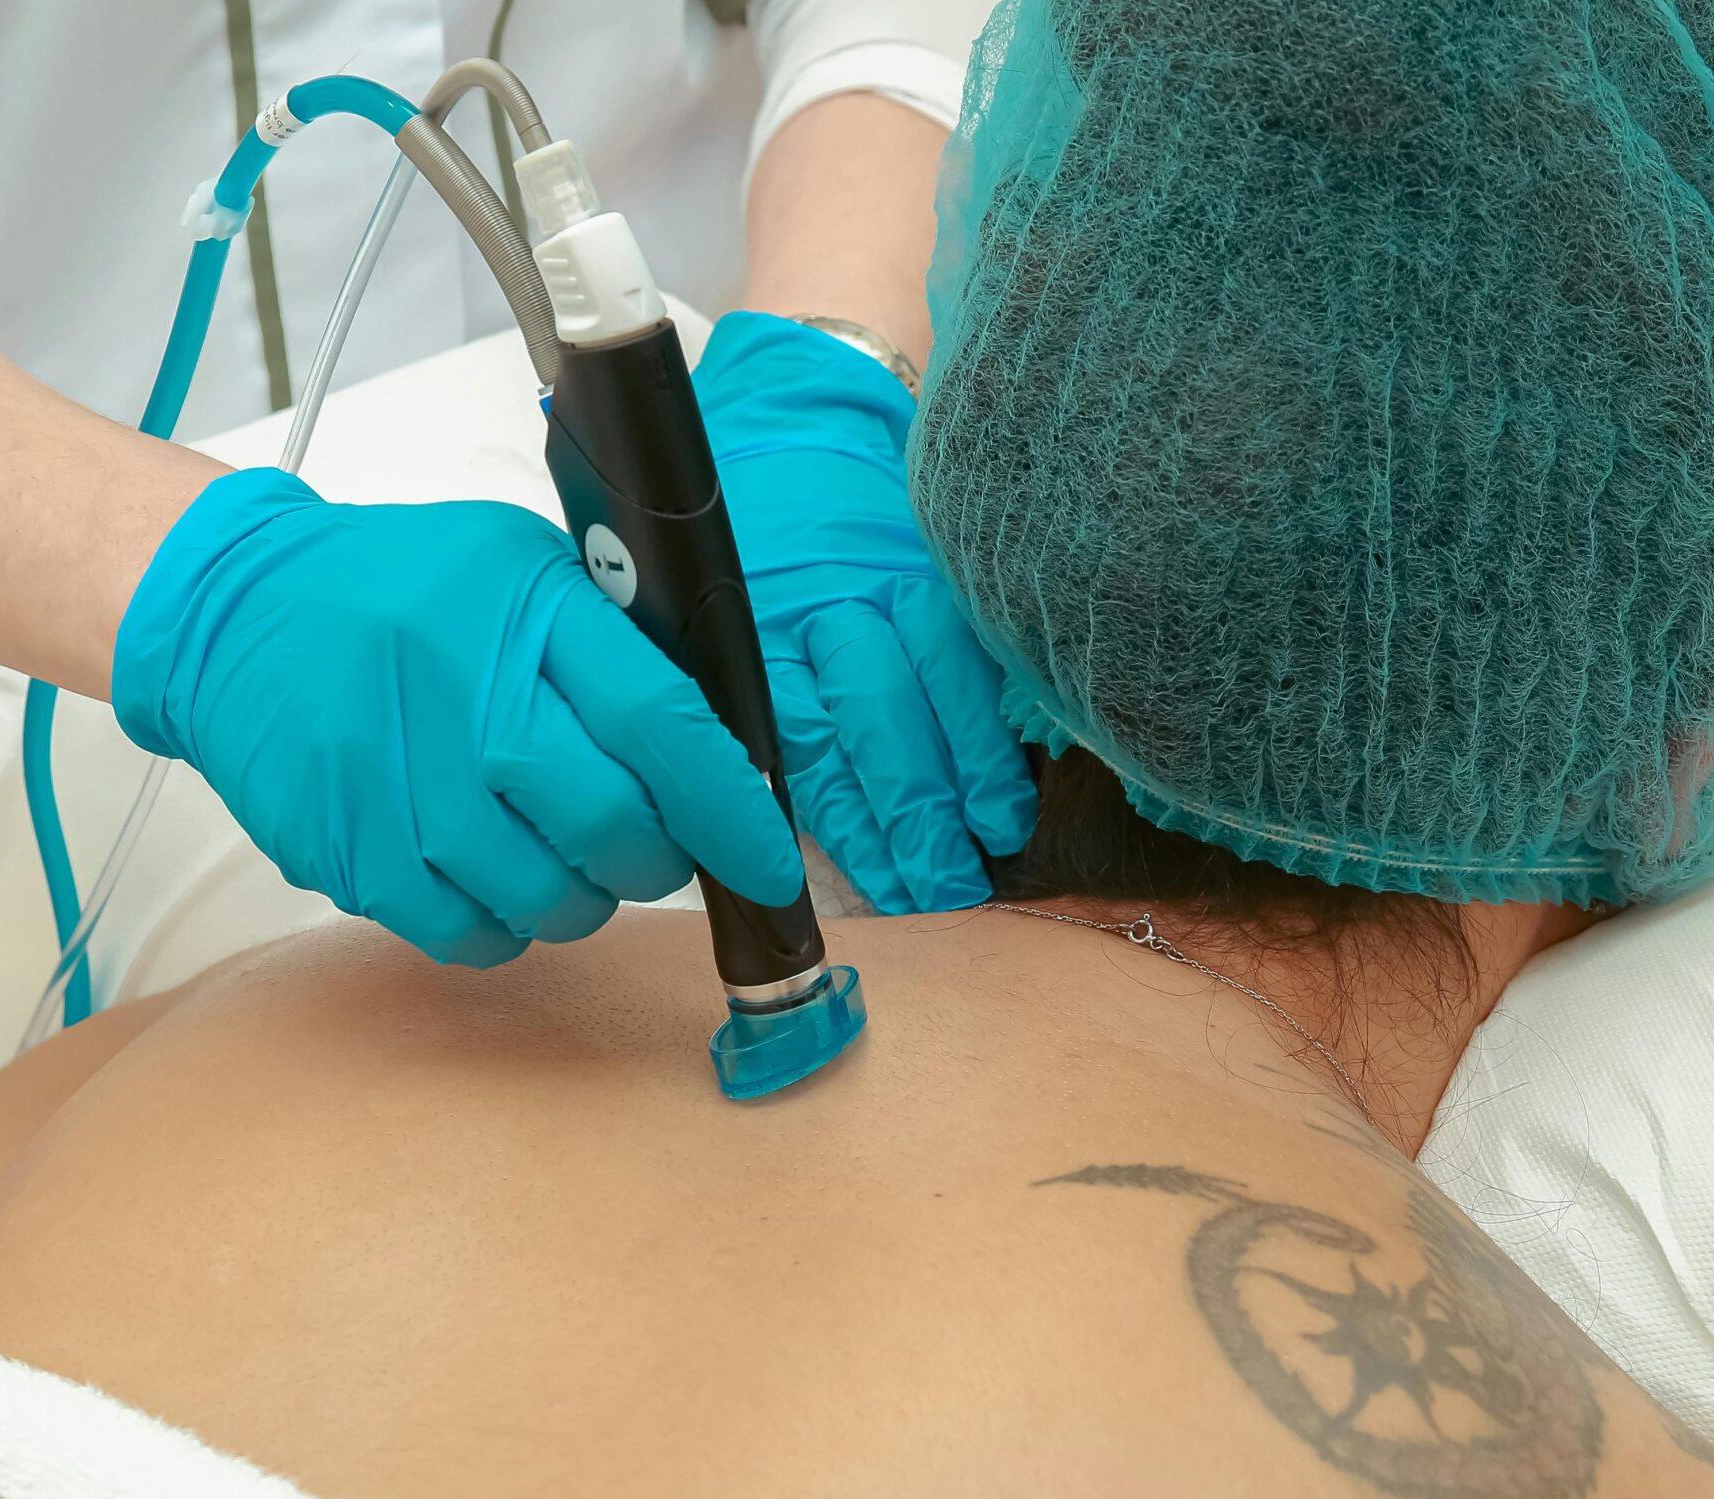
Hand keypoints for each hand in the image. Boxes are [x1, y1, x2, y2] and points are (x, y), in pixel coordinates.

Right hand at [112, 469, 805, 965]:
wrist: (235, 614)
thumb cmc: (406, 590)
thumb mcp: (522, 570)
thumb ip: (617, 651)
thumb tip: (721, 760)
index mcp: (527, 611)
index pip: (664, 728)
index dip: (732, 811)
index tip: (769, 862)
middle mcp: (467, 702)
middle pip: (615, 831)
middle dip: (659, 859)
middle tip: (649, 843)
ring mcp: (404, 788)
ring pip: (552, 900)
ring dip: (583, 896)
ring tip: (559, 849)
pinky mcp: (353, 856)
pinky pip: (473, 935)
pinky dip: (504, 923)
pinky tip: (491, 872)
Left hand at [694, 312, 1036, 912]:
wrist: (812, 395)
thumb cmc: (747, 519)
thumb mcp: (702, 592)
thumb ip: (731, 686)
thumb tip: (756, 814)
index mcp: (745, 612)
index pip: (787, 732)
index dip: (831, 814)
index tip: (852, 881)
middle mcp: (822, 597)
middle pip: (869, 722)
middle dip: (905, 816)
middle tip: (934, 887)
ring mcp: (892, 579)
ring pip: (930, 692)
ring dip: (960, 784)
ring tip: (982, 847)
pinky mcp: (942, 565)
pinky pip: (976, 656)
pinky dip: (994, 729)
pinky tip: (1010, 788)